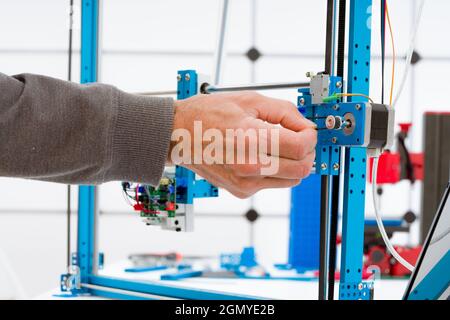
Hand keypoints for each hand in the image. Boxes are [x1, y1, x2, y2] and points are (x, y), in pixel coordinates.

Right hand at [169, 92, 316, 197]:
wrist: (178, 135)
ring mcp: (245, 182)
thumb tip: (306, 125)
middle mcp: (249, 166)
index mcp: (250, 139)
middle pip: (302, 169)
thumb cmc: (207, 114)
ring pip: (292, 180)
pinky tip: (262, 155)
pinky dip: (276, 171)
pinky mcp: (241, 190)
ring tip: (279, 146)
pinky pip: (273, 184)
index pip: (301, 148)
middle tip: (299, 139)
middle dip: (307, 153)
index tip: (307, 130)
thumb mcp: (249, 100)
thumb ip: (285, 111)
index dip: (311, 137)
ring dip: (294, 163)